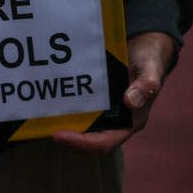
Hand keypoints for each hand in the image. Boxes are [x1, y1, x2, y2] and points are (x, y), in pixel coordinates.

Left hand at [52, 31, 176, 153]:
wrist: (144, 48)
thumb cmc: (149, 61)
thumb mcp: (150, 69)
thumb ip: (145, 85)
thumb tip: (130, 102)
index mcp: (131, 122)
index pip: (104, 143)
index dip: (82, 144)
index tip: (59, 136)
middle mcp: (116, 122)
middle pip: (88, 140)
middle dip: (68, 139)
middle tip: (46, 129)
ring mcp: (105, 113)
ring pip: (82, 127)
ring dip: (63, 125)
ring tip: (42, 118)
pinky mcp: (95, 101)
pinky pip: (79, 110)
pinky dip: (65, 109)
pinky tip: (49, 101)